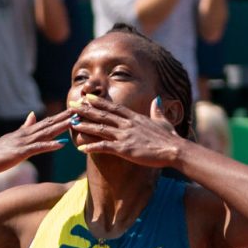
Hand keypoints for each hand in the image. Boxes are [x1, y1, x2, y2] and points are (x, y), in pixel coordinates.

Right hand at [0, 110, 71, 177]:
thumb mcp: (14, 137)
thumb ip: (26, 126)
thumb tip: (34, 114)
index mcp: (26, 132)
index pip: (47, 121)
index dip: (62, 115)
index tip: (75, 109)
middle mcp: (27, 134)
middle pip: (50, 124)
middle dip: (66, 117)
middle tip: (81, 109)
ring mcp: (24, 143)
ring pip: (46, 133)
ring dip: (61, 127)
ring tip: (75, 122)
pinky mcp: (21, 153)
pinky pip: (38, 148)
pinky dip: (50, 145)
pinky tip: (61, 144)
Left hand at [69, 95, 183, 167]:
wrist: (175, 149)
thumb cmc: (170, 137)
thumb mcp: (163, 120)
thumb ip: (156, 110)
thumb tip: (156, 100)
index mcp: (135, 118)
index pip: (113, 108)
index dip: (99, 102)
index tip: (88, 98)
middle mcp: (128, 125)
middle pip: (103, 115)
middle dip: (86, 109)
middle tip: (72, 105)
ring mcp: (125, 136)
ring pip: (100, 129)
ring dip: (85, 126)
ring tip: (72, 123)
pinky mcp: (125, 149)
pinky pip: (104, 147)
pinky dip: (92, 147)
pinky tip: (81, 148)